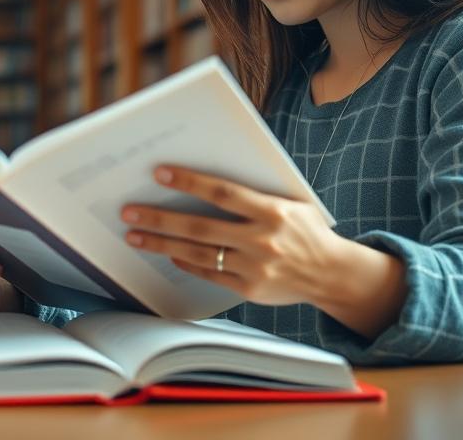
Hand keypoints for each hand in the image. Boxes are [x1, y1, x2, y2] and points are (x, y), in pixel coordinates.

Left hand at [121, 166, 346, 306]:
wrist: (332, 274)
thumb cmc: (307, 230)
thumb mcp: (291, 202)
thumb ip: (255, 194)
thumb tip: (208, 179)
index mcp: (273, 211)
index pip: (222, 192)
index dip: (189, 182)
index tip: (160, 174)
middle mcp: (262, 239)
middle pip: (200, 226)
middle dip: (160, 218)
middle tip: (130, 211)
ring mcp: (254, 266)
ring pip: (198, 252)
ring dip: (162, 243)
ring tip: (135, 235)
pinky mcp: (250, 288)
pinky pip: (209, 273)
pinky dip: (186, 262)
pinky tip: (168, 252)